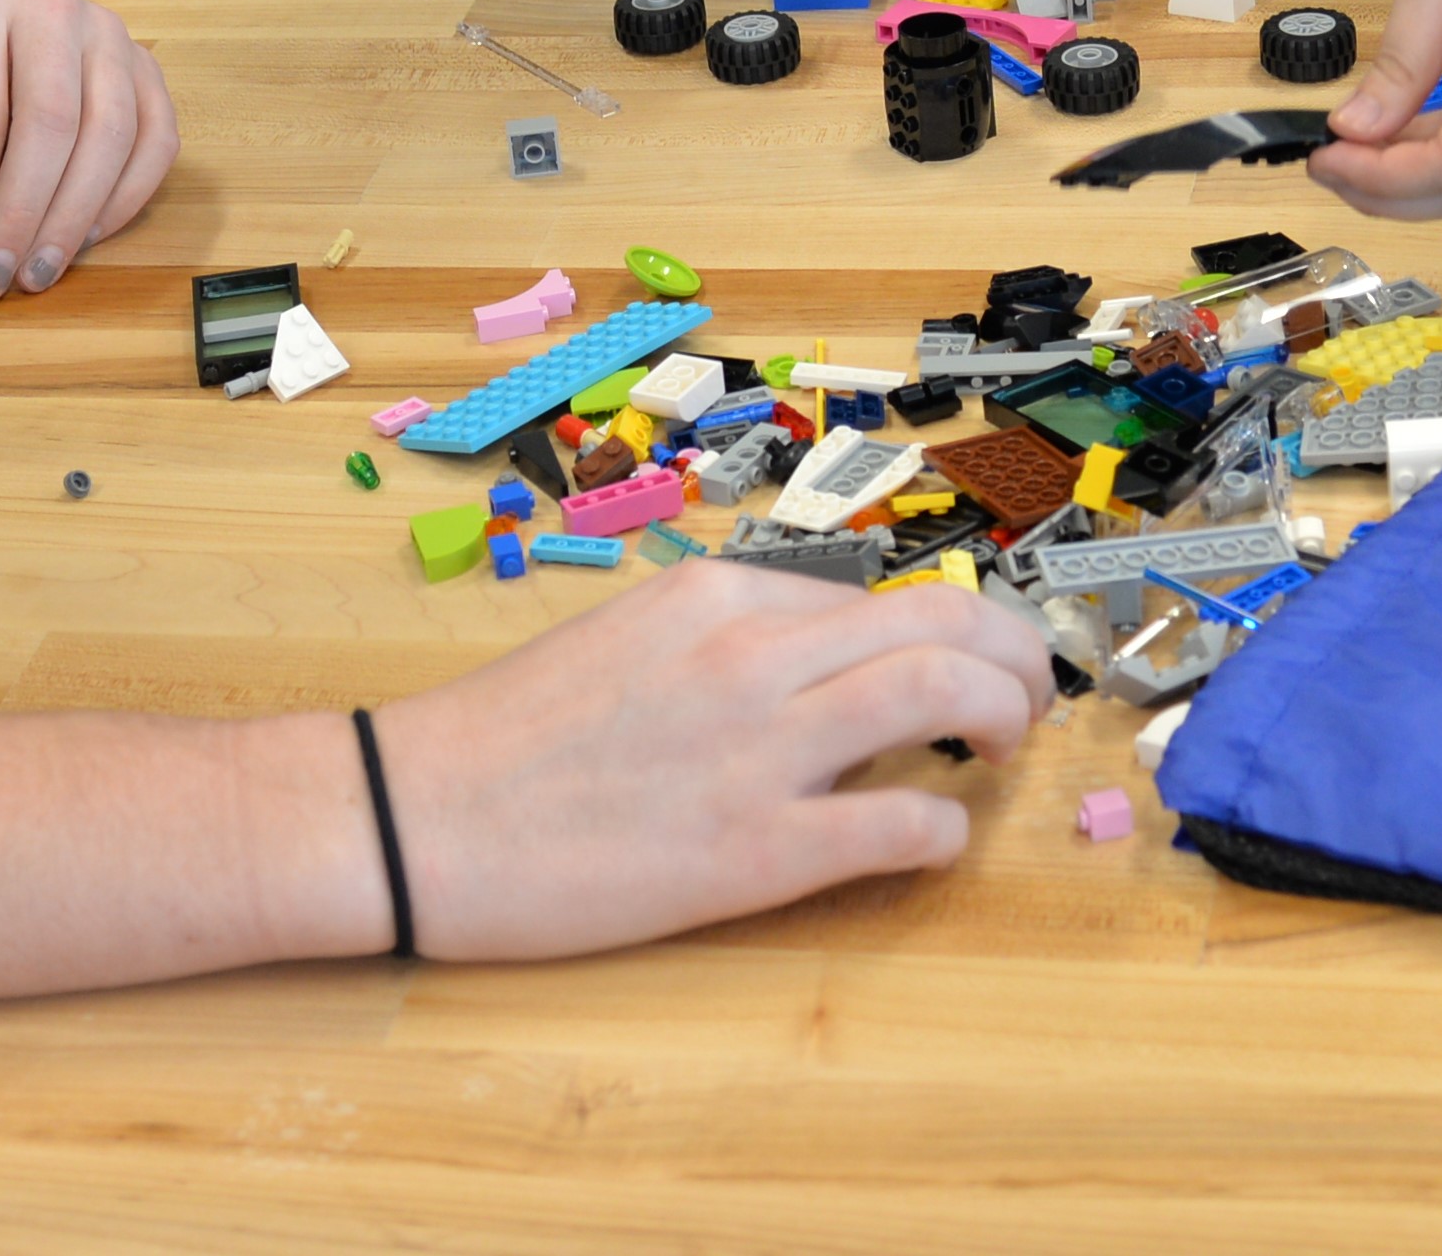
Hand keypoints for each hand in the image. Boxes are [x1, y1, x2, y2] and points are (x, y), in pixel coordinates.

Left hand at [0, 0, 178, 298]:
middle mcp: (52, 6)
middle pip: (52, 123)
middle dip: (24, 216)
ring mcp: (110, 34)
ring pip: (113, 134)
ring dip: (75, 218)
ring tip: (38, 271)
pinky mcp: (148, 67)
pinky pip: (157, 141)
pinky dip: (125, 200)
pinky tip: (83, 238)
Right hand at [368, 556, 1053, 957]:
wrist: (415, 816)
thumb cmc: (503, 739)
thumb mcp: (624, 640)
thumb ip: (722, 643)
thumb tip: (811, 661)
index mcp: (717, 597)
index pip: (879, 590)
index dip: (947, 627)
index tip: (966, 660)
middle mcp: (753, 653)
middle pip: (946, 617)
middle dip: (1015, 652)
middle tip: (1026, 699)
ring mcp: (760, 749)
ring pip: (946, 691)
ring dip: (1004, 717)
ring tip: (1004, 752)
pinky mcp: (755, 850)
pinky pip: (903, 824)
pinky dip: (943, 831)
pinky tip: (931, 841)